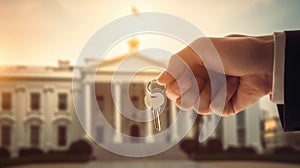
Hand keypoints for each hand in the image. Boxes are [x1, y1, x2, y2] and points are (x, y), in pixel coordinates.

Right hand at [157, 35, 273, 115]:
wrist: (263, 62)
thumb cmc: (233, 51)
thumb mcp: (200, 48)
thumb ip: (176, 63)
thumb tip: (159, 80)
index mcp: (191, 69)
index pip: (172, 85)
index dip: (175, 86)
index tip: (184, 79)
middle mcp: (199, 83)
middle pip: (181, 99)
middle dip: (192, 89)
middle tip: (204, 77)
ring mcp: (211, 95)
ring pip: (196, 106)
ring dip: (210, 91)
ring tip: (223, 78)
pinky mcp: (223, 106)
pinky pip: (213, 109)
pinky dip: (223, 96)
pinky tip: (233, 85)